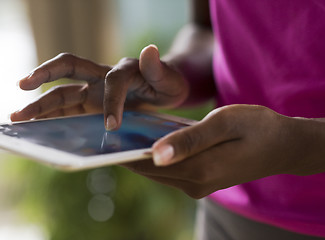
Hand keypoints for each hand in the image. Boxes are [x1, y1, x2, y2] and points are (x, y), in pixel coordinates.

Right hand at [11, 45, 188, 130]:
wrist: (165, 88)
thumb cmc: (168, 82)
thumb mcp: (168, 78)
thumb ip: (158, 68)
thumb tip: (149, 50)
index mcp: (124, 69)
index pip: (112, 81)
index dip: (111, 102)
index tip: (112, 126)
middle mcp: (104, 76)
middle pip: (70, 69)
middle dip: (45, 75)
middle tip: (21, 85)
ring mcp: (96, 91)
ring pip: (63, 92)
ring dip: (41, 103)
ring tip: (18, 116)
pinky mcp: (93, 104)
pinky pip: (69, 108)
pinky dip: (53, 116)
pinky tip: (38, 126)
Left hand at [122, 105, 298, 198]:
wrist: (285, 147)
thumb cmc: (258, 128)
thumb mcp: (224, 123)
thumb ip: (189, 139)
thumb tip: (155, 154)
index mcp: (199, 169)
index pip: (148, 164)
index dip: (125, 150)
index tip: (105, 136)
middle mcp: (195, 184)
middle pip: (150, 169)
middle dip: (131, 151)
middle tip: (113, 129)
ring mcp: (199, 185)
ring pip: (160, 170)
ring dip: (144, 154)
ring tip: (129, 131)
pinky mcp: (203, 180)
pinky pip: (173, 169)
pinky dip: (160, 156)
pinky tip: (154, 139)